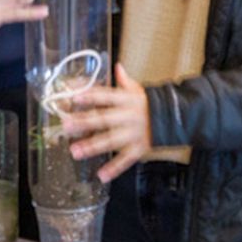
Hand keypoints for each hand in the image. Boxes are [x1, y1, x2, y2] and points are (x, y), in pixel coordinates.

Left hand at [62, 65, 151, 182]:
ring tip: (75, 152)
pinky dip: (114, 168)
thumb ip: (124, 81)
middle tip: (66, 125)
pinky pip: (126, 160)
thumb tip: (116, 66)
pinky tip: (102, 175)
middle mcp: (129, 116)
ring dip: (92, 147)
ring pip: (111, 140)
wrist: (174, 118)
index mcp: (127, 100)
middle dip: (84, 122)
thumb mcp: (138, 90)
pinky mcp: (139, 148)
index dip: (90, 96)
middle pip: (104, 119)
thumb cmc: (149, 104)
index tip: (75, 98)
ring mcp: (134, 134)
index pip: (106, 96)